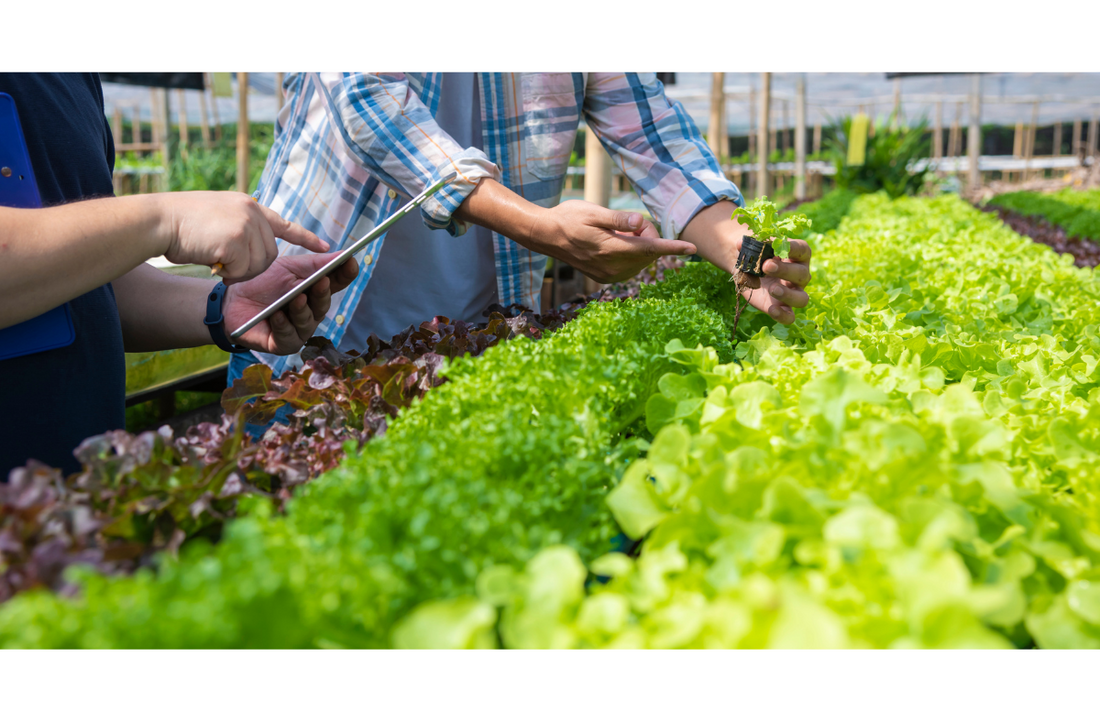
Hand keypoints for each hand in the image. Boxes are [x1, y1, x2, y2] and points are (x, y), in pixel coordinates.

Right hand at [158, 192, 329, 281]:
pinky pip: (242, 271)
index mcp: (248, 206)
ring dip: (238, 271)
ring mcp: (245, 225)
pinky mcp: (236, 241)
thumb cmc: (180, 223)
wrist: (157, 220)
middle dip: (251, 266)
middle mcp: (251, 212)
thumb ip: (240, 228)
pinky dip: (227, 273)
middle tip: (226, 263)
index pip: (283, 223)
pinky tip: (212, 261)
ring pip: (259, 265)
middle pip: (270, 254)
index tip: (327, 247)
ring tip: (216, 258)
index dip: (305, 238)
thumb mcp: (217, 216)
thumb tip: (251, 251)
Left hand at [222, 253, 359, 353]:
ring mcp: (298, 330)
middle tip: (322, 281)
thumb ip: (315, 264)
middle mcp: (311, 312)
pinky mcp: (282, 344)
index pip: (337, 283)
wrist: (231, 300)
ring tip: (297, 298)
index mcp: (315, 292)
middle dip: (323, 293)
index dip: (345, 274)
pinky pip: (287, 337)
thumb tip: (343, 255)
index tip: (351, 261)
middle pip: (323, 304)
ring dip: (302, 310)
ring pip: (307, 322)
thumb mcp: (289, 268)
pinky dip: (283, 325)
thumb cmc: (262, 283)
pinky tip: (277, 315)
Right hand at [527, 200, 696, 283]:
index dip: (672, 248)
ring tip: (616, 233)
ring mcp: (609, 276)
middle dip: (647, 236)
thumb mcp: (592, 211)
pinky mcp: (606, 278)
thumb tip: (640, 222)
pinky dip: (631, 254)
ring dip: (639, 246)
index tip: (693, 248)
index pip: (649, 249)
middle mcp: (612, 267)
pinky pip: (631, 267)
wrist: (546, 236)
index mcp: (611, 249)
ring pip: (641, 261)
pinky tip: (614, 243)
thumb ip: (617, 218)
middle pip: (648, 253)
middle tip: (627, 223)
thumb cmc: (568, 218)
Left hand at [733, 237, 811, 324]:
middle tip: (766, 266)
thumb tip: (740, 243)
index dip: (792, 248)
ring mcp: (793, 293)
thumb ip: (750, 244)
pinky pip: (790, 317)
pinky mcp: (782, 307)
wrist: (747, 268)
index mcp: (797, 254)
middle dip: (785, 270)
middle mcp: (800, 274)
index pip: (802, 250)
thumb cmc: (756, 253)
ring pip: (801, 298)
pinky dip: (783, 316)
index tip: (778, 248)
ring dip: (788, 294)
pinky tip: (772, 310)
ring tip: (772, 289)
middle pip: (802, 274)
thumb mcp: (754, 246)